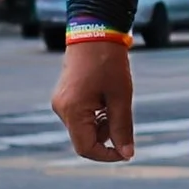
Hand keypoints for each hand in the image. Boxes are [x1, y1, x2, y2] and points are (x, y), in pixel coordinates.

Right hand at [52, 43, 134, 160]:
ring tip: (116, 104)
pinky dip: (96, 117)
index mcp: (73, 111)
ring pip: (83, 129)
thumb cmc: (109, 63)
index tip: (126, 152)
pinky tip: (107, 100)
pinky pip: (80, 117)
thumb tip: (127, 154)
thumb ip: (122, 128)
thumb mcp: (121, 97)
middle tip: (123, 121)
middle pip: (84, 140)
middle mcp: (62, 110)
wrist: (95, 32)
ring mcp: (61, 103)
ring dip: (102, 126)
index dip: (107, 155)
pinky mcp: (64, 97)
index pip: (86, 149)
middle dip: (106, 138)